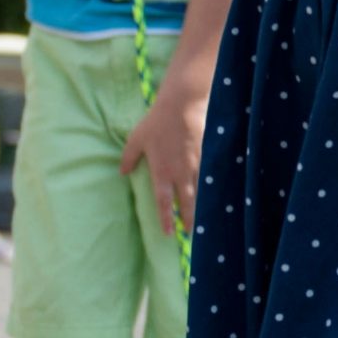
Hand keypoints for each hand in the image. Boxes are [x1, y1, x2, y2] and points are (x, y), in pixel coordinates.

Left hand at [119, 86, 206, 235]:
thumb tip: (123, 172)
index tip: (168, 233)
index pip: (164, 202)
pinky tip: (214, 193)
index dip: (166, 218)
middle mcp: (180, 172)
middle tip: (191, 233)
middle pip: (187, 201)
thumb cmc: (157, 122)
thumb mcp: (136, 139)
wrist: (183, 105)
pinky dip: (211, 187)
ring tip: (204, 219)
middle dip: (189, 218)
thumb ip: (129, 158)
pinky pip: (209, 175)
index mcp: (162, 171)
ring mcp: (196, 164)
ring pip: (200, 190)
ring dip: (202, 206)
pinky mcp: (207, 155)